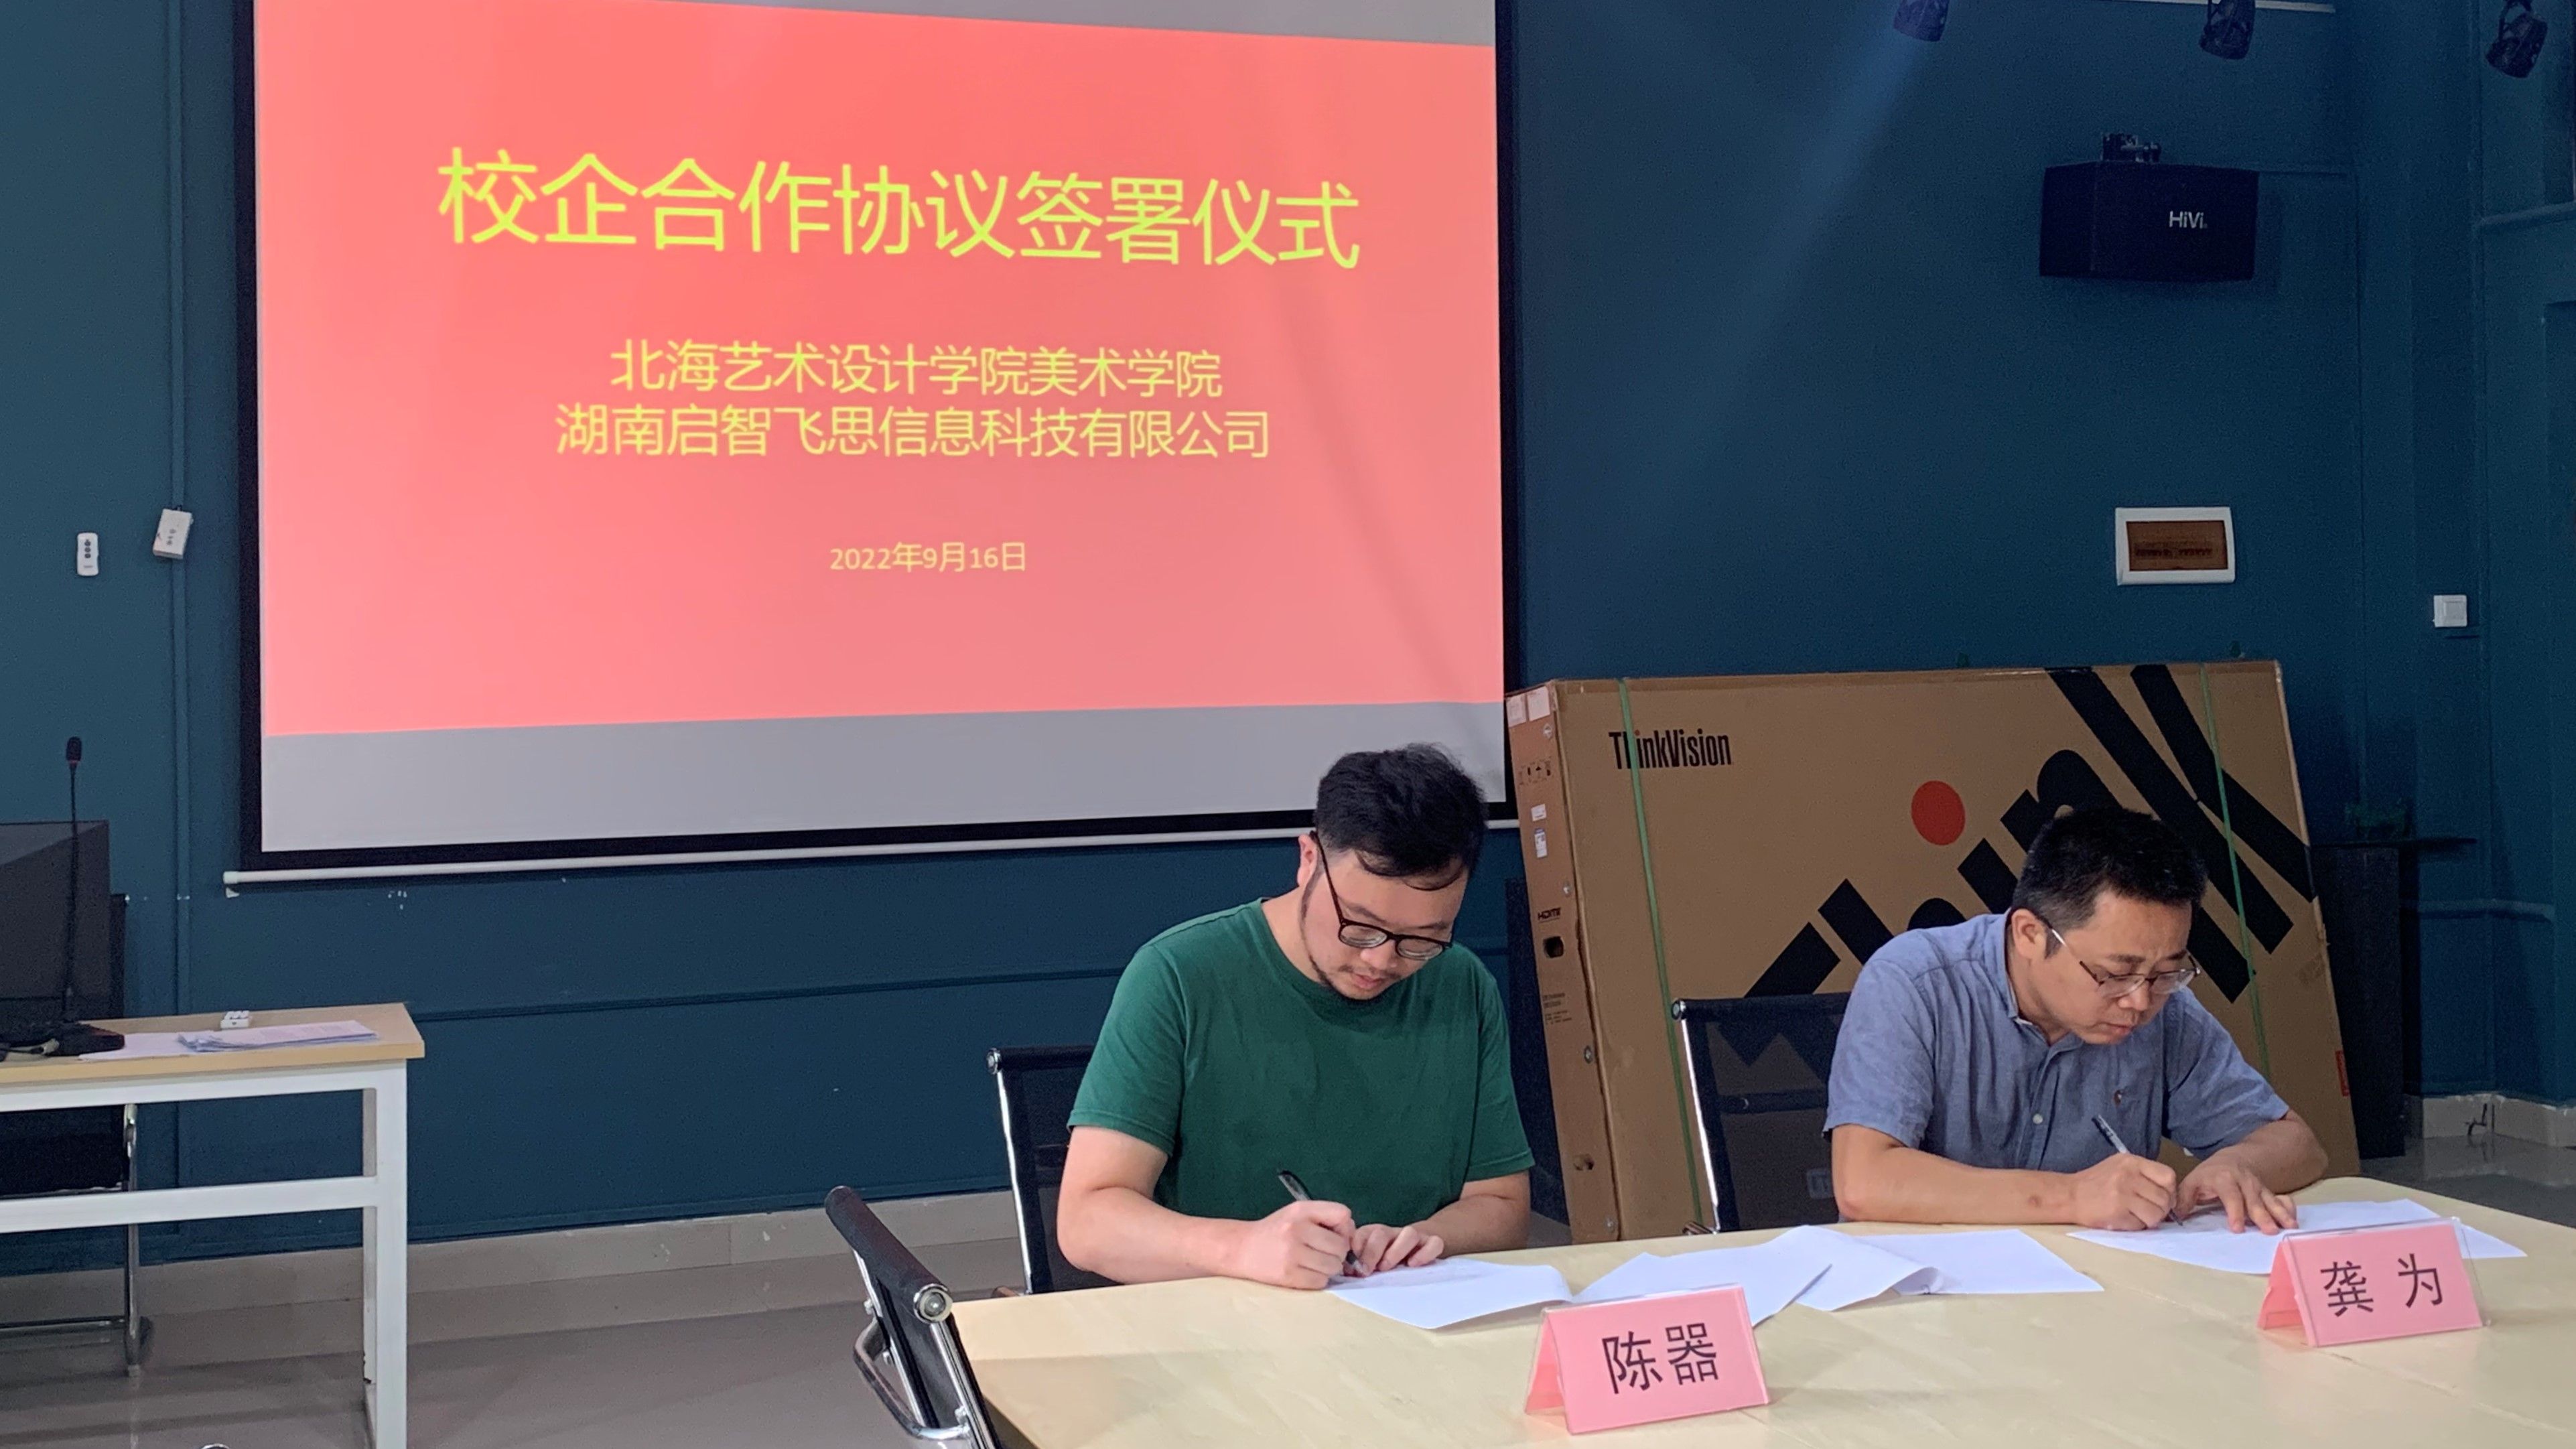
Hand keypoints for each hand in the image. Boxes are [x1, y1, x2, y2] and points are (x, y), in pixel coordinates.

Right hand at [1229, 1199, 1354, 1289]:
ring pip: (1333, 1266)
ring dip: (1329, 1267)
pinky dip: (1318, 1279)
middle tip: (1324, 1252)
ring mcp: (1292, 1254)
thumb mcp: (1296, 1213)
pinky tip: (1306, 1272)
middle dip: (1338, 1252)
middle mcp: (1297, 1230)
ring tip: (1314, 1262)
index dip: (1345, 1227)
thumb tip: (1352, 1234)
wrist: (1242, 1248)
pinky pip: (1321, 1281)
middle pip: (1341, 1246)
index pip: (1343, 1215)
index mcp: (1301, 1211)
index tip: (1335, 1234)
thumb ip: (1324, 1218)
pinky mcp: (1289, 1276)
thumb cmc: (1275, 1231)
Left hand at [1347, 1222, 1446, 1276]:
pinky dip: (1425, 1253)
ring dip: (1396, 1251)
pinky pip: (1434, 1243)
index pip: (1362, 1234)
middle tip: (1368, 1271)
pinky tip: (1414, 1264)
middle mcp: (1393, 1233)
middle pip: (1381, 1233)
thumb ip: (1357, 1263)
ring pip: (1409, 1233)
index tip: (1352, 1267)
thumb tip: (1346, 1269)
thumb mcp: (1370, 1260)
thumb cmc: (1387, 1260)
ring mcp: (1414, 1237)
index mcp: (1374, 1235)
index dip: (1356, 1248)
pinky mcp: (1432, 1243)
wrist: (1419, 1250)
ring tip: (1388, 1267)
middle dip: (1372, 1252)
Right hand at [2070, 1152, 2177, 1230]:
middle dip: (2161, 1209)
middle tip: (2149, 1211)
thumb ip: (2144, 1175)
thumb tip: (2169, 1194)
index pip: (2168, 1176)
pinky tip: (2126, 1219)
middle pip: (2164, 1198)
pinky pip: (2141, 1225)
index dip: (2170, 1190)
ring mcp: (2122, 1195)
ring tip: (2138, 1216)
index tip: (2162, 1197)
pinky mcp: (2117, 1213)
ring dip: (2150, 1220)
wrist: (2069, 1195)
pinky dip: (2137, 1226)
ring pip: (2156, 1214)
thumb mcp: (2120, 1167)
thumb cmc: (2096, 1183)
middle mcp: (2128, 1176)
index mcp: (2131, 1162)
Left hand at [2176, 1157, 2298, 1233]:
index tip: (2238, 1228)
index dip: (2235, 1211)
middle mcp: (2244, 1181)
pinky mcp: (2268, 1191)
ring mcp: (2258, 1186)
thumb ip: (2184, 1199)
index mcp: (2223, 1178)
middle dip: (2262, 1215)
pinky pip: (2279, 1199)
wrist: (2231, 1160)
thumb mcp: (2192, 1182)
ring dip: (2280, 1213)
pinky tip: (2295, 1221)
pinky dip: (2288, 1209)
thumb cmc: (2209, 1175)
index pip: (2231, 1196)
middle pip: (2254, 1200)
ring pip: (2270, 1200)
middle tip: (2270, 1231)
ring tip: (2289, 1227)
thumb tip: (2175, 1215)